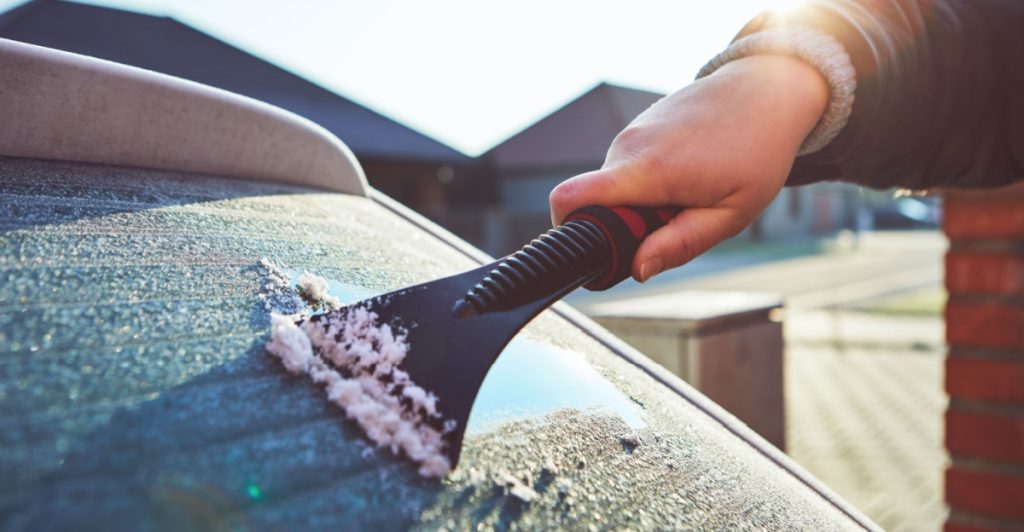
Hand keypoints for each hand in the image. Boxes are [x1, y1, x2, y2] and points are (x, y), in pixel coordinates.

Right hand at [548, 55, 828, 281]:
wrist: (768, 89)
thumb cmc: (757, 152)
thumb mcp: (730, 214)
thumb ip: (680, 244)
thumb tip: (637, 270)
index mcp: (646, 170)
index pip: (569, 198)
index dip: (568, 232)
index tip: (602, 252)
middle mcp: (628, 146)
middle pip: (597, 204)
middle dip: (627, 225)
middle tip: (678, 219)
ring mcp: (630, 132)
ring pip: (616, 188)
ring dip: (644, 203)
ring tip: (691, 191)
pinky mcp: (638, 127)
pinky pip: (628, 169)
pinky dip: (650, 182)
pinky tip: (689, 171)